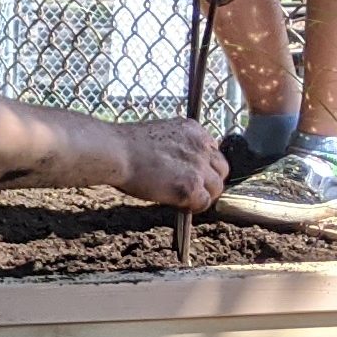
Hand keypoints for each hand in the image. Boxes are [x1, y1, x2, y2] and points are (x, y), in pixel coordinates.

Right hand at [112, 118, 227, 209]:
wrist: (114, 151)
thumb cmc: (125, 145)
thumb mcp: (160, 134)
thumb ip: (177, 145)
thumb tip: (179, 164)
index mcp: (193, 129)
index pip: (213, 151)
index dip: (204, 165)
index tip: (193, 173)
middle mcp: (201, 146)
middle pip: (221, 169)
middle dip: (209, 180)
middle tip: (192, 189)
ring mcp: (198, 167)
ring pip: (216, 188)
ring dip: (202, 195)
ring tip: (183, 199)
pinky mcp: (190, 187)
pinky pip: (203, 203)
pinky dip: (193, 207)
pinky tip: (178, 205)